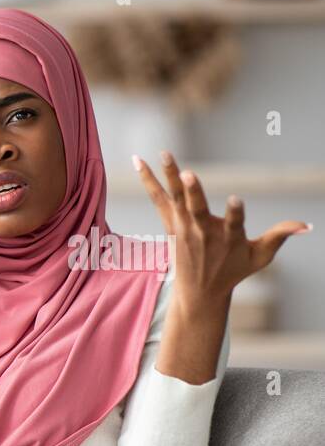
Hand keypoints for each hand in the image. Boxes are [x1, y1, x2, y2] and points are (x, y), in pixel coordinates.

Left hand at [133, 151, 310, 310]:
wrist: (199, 292)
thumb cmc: (233, 272)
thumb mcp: (259, 257)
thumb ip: (280, 237)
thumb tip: (307, 225)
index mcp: (227, 239)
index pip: (233, 224)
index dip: (235, 212)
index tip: (235, 200)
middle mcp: (202, 233)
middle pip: (196, 209)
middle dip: (192, 192)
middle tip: (186, 173)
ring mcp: (183, 228)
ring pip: (174, 200)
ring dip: (168, 177)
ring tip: (165, 153)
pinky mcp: (170, 224)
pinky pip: (158, 199)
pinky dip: (149, 181)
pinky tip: (139, 161)